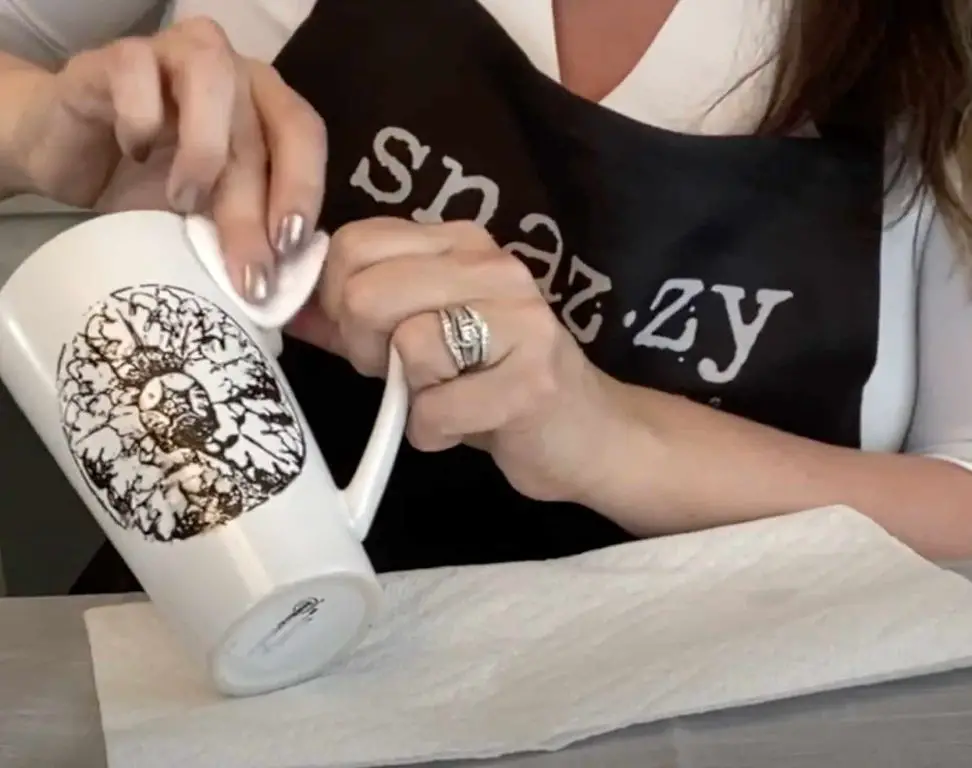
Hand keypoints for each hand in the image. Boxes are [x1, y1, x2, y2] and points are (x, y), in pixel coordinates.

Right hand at [12, 16, 325, 302]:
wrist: (68, 157)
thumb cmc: (147, 187)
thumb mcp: (206, 218)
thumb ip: (248, 233)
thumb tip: (284, 287)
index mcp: (265, 105)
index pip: (303, 133)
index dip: (303, 188)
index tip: (290, 247)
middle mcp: (231, 72)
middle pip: (255, 131)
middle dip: (252, 210)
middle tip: (245, 273)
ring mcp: (176, 55)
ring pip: (211, 80)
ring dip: (204, 152)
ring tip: (183, 203)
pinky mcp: (118, 56)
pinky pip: (138, 72)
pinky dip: (139, 118)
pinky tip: (131, 152)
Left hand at [288, 217, 622, 502]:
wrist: (589, 433)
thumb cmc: (497, 381)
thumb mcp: (424, 336)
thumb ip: (356, 316)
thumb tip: (283, 304)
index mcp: (463, 243)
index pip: (356, 243)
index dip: (338, 299)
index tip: (366, 338)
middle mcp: (494, 267)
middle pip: (367, 291)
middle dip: (366, 348)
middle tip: (404, 376)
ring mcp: (520, 321)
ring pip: (405, 346)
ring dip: (409, 396)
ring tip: (447, 399)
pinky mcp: (531, 382)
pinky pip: (433, 410)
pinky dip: (433, 432)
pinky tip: (466, 425)